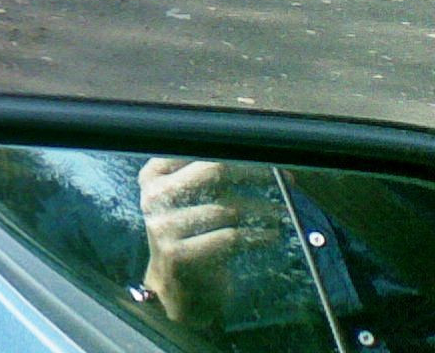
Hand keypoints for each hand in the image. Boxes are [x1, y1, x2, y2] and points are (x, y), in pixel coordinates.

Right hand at [138, 158, 282, 325]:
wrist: (175, 289)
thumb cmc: (191, 236)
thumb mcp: (186, 201)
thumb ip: (205, 176)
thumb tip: (255, 151)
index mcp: (153, 176)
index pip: (198, 149)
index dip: (236, 149)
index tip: (266, 154)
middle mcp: (154, 196)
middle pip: (213, 171)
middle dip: (255, 172)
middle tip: (286, 178)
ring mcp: (164, 226)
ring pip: (227, 208)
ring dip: (263, 209)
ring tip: (281, 212)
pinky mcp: (179, 254)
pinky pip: (230, 238)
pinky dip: (257, 235)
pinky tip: (271, 235)